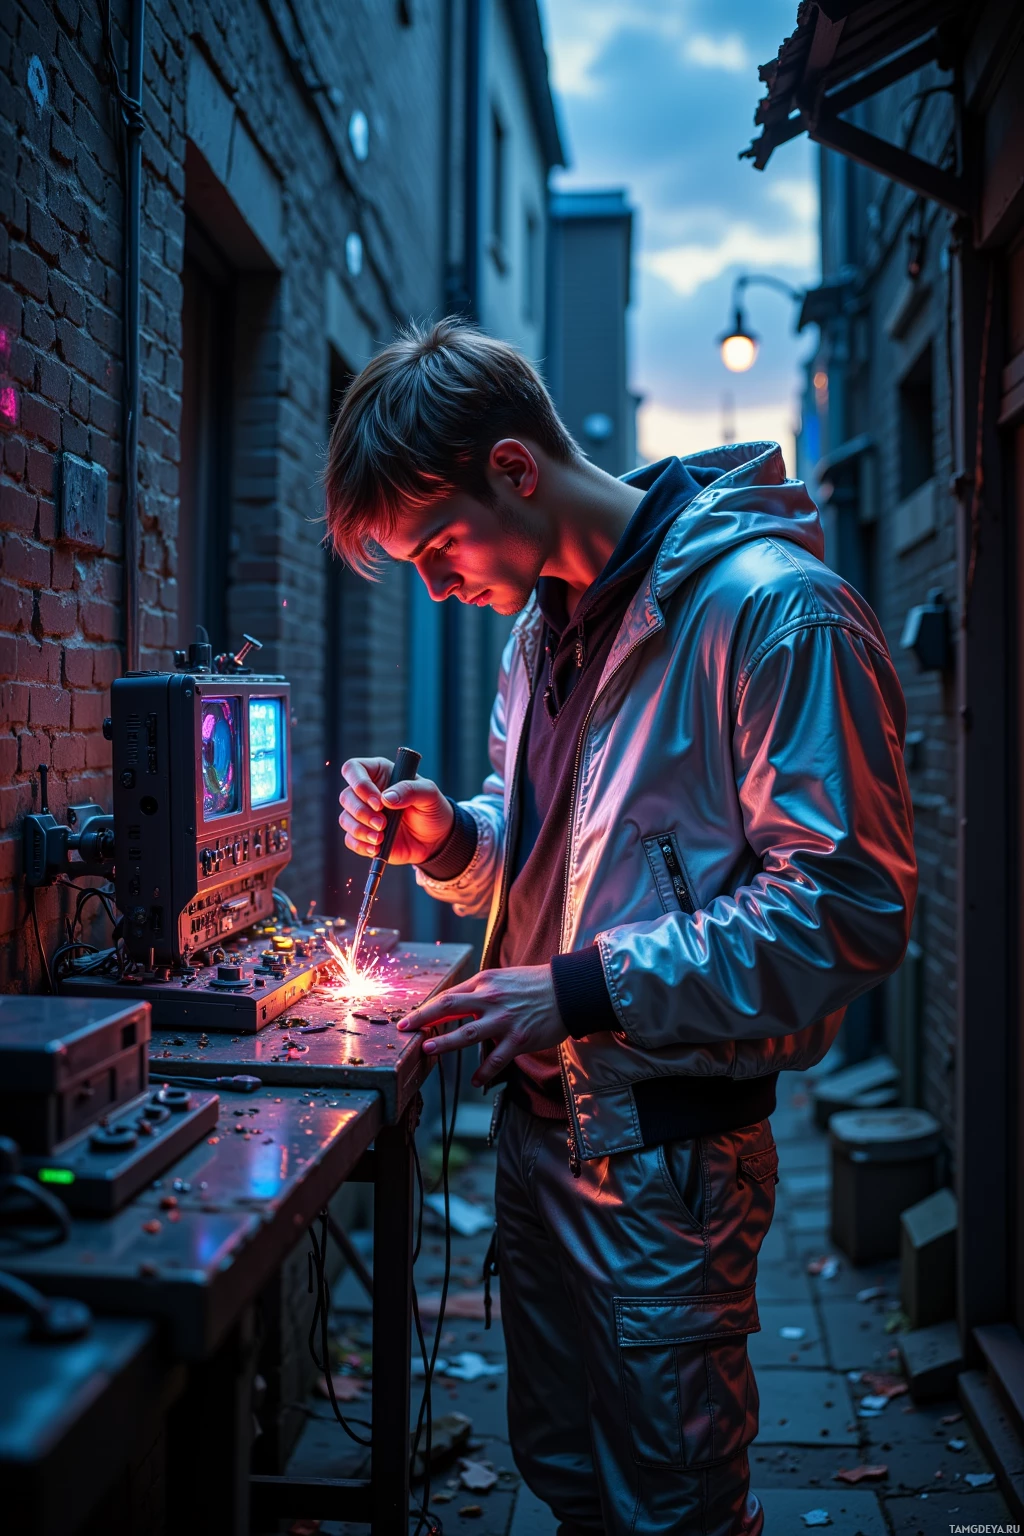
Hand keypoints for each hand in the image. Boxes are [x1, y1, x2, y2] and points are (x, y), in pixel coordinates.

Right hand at [339, 756, 453, 864]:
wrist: (436, 839)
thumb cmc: (432, 809)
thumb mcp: (429, 794)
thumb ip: (411, 790)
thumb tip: (387, 798)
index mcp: (380, 773)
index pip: (353, 769)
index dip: (359, 784)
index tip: (379, 802)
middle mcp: (367, 792)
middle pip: (346, 796)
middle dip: (362, 813)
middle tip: (382, 824)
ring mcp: (363, 815)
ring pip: (345, 819)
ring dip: (360, 830)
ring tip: (381, 838)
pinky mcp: (364, 836)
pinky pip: (350, 840)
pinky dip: (361, 845)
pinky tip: (377, 848)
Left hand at [397, 965, 568, 1088]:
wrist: (568, 991)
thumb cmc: (534, 984)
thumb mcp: (502, 978)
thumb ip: (479, 990)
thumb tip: (454, 1003)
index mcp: (484, 982)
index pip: (448, 996)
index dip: (426, 1008)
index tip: (409, 1019)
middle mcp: (491, 999)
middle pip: (449, 1008)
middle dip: (423, 1019)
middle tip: (406, 1029)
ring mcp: (504, 1020)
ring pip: (467, 1034)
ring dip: (445, 1043)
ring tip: (428, 1050)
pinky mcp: (519, 1039)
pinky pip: (496, 1059)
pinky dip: (484, 1072)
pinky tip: (476, 1082)